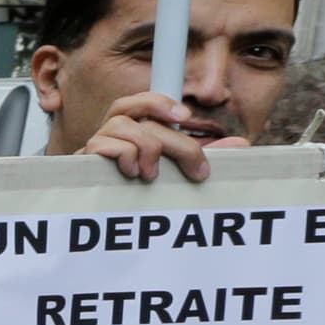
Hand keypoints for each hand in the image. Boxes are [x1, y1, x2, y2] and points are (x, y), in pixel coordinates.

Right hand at [80, 88, 241, 185]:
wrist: (103, 222)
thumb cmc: (141, 192)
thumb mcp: (177, 172)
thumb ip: (203, 155)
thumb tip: (240, 143)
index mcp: (133, 129)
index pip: (142, 101)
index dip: (161, 102)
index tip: (186, 117)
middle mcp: (112, 131)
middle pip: (143, 118)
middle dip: (177, 143)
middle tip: (198, 172)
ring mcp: (96, 144)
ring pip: (123, 126)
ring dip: (147, 149)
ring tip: (153, 174)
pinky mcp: (83, 161)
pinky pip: (104, 145)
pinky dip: (124, 156)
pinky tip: (132, 174)